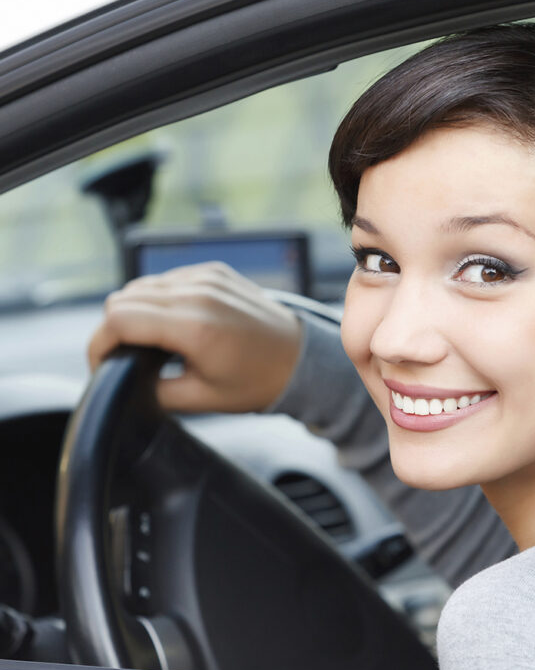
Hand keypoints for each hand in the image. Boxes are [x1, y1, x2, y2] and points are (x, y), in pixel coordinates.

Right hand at [88, 262, 301, 412]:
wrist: (300, 358)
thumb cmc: (258, 381)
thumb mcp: (202, 399)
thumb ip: (154, 390)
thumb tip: (123, 380)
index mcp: (195, 327)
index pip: (118, 319)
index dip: (99, 344)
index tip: (101, 365)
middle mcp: (199, 293)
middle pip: (123, 298)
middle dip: (113, 330)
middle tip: (125, 358)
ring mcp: (208, 277)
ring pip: (142, 286)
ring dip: (135, 312)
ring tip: (149, 343)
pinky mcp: (214, 271)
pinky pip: (167, 279)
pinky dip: (159, 299)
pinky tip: (173, 324)